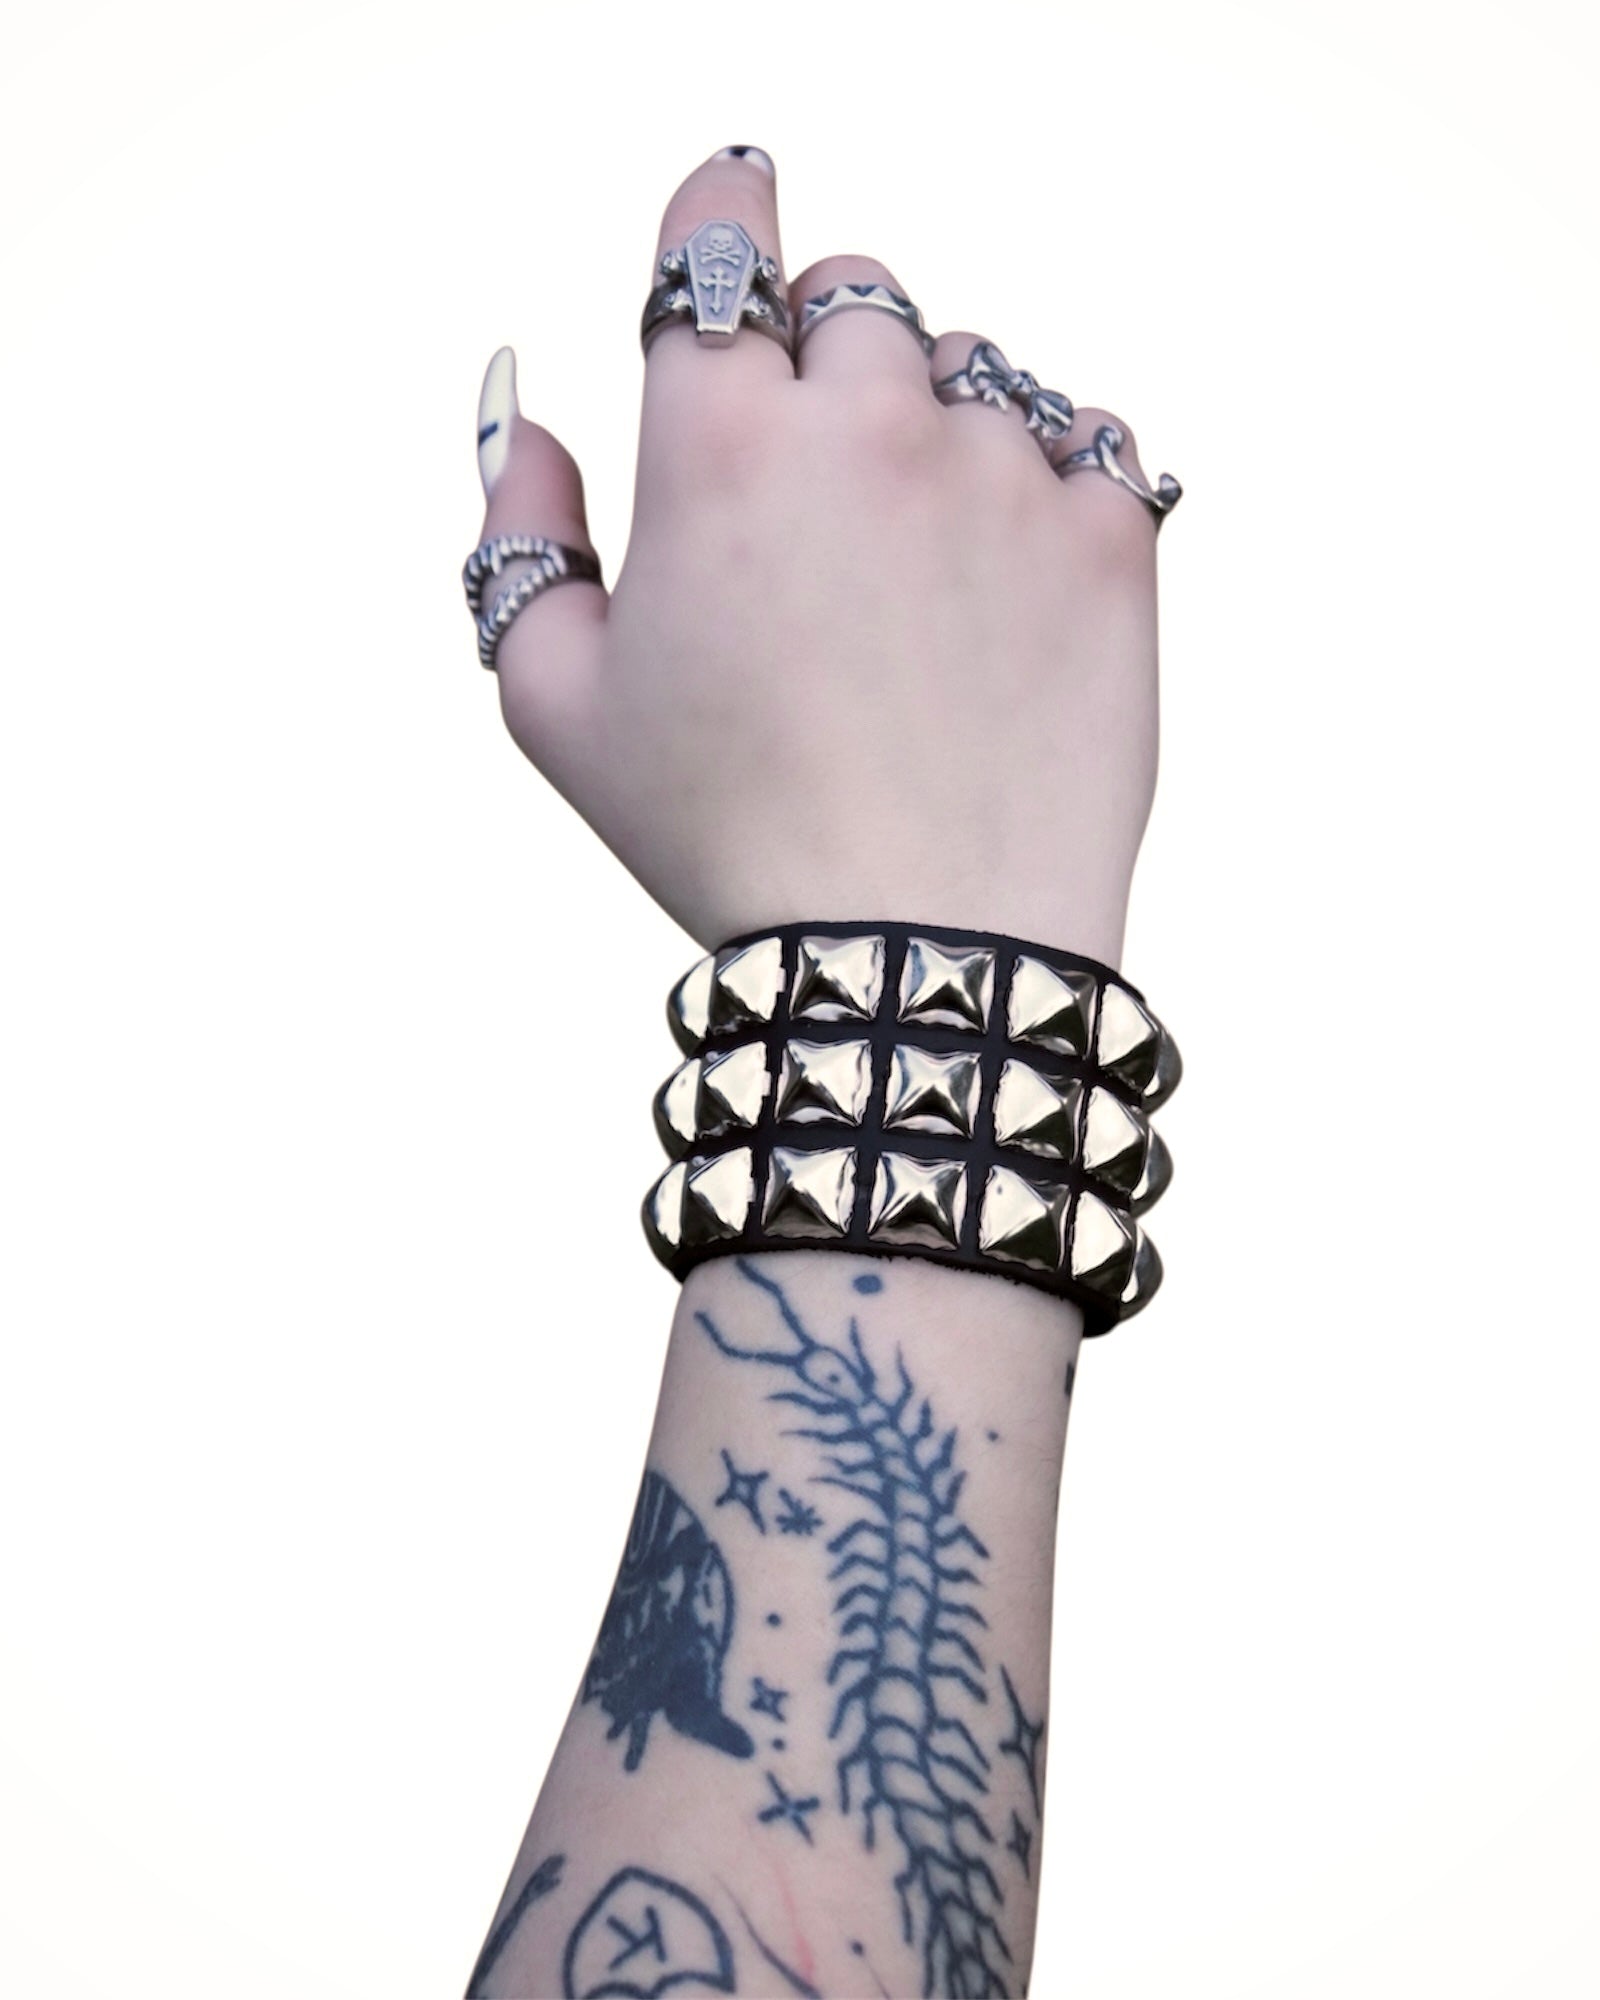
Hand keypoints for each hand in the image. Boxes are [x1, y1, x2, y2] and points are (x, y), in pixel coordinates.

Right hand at [471, 146, 1169, 967]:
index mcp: (719, 443)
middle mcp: (869, 424)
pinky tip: (1005, 584)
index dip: (719, 219)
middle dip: (821, 356)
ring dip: (934, 427)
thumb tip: (522, 404)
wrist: (919, 949)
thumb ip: (521, 528)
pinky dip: (1046, 483)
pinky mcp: (1109, 538)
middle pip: (852, 293)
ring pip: (973, 366)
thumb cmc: (722, 833)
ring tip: (910, 571)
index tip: (729, 228)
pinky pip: (1087, 439)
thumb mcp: (556, 703)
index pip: (720, 232)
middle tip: (810, 484)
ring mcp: (1002, 473)